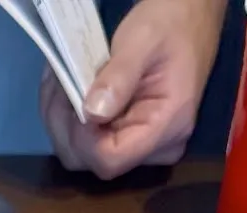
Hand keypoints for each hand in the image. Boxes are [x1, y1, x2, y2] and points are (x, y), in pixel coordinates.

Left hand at [43, 0, 224, 179]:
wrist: (186, 17)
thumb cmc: (170, 25)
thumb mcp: (143, 41)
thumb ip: (119, 77)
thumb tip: (92, 113)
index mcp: (168, 126)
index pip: (111, 159)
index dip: (81, 138)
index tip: (70, 100)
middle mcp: (156, 147)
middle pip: (92, 160)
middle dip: (65, 125)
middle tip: (59, 82)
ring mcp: (140, 144)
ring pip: (82, 153)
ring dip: (60, 118)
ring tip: (60, 80)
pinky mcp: (126, 135)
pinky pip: (86, 140)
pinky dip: (67, 115)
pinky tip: (65, 88)